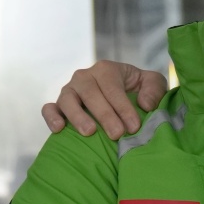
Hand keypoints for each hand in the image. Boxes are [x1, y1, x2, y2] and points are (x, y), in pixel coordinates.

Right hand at [41, 62, 169, 136]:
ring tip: (89, 132)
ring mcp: (69, 91)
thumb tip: (144, 104)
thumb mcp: (152, 84)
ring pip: (67, 99)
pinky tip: (59, 129)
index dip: (123, 106)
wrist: (122, 98)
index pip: (112, 86)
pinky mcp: (59, 105)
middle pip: (90, 93)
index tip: (134, 126)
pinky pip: (49, 108)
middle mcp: (84, 77)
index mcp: (106, 70)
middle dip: (105, 114)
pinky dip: (51, 117)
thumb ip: (154, 89)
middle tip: (117, 134)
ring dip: (77, 116)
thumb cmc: (138, 91)